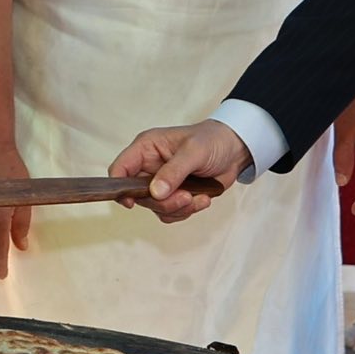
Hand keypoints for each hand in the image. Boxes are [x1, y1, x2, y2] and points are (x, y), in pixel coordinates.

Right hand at [110, 121, 249, 223]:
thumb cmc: (212, 140)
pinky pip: (170, 213)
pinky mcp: (174, 195)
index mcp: (146, 148)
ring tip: (199, 197)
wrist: (235, 150)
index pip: (119, 169)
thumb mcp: (194, 151)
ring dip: (178, 208)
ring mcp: (161, 183)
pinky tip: (203, 199)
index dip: (119, 187)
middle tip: (186, 197)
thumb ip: (174, 171)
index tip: (132, 202)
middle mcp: (149, 166)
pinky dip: (186, 211)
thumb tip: (155, 192)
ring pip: (155, 208)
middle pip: (138, 195)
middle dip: (163, 202)